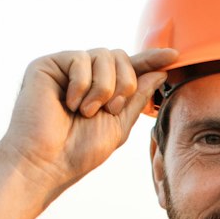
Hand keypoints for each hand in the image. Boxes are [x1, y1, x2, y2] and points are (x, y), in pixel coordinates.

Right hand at [0, 46, 177, 196]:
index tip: (174, 55)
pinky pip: (80, 58)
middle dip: (124, 83)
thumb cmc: (78, 152)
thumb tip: (160, 71)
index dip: (151, 59)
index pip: (129, 67)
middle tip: (111, 109)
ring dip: (103, 88)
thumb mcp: (118, 125)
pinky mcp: (47, 65)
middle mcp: (84, 75)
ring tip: (86, 111)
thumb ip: (137, 98)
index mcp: (101, 89)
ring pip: (103, 55)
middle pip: (120, 56)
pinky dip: (81, 85)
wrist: (46, 163)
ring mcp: (65, 68)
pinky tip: (69, 104)